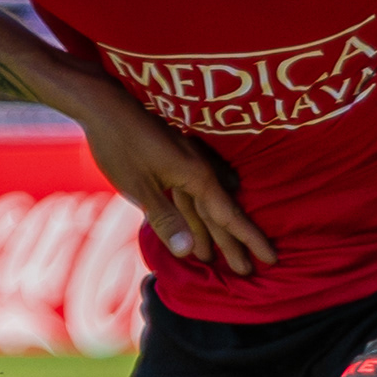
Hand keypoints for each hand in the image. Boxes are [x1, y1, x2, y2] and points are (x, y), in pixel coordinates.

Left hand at [67, 83, 272, 277]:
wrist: (105, 105)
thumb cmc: (120, 145)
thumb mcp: (139, 186)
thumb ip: (165, 219)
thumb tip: (187, 251)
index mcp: (196, 177)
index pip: (229, 216)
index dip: (249, 240)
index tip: (271, 258)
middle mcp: (198, 170)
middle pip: (219, 214)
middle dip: (233, 244)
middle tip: (248, 272)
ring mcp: (186, 164)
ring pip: (203, 206)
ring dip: (210, 232)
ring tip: (218, 258)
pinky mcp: (172, 160)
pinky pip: (189, 195)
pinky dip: (194, 215)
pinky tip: (196, 224)